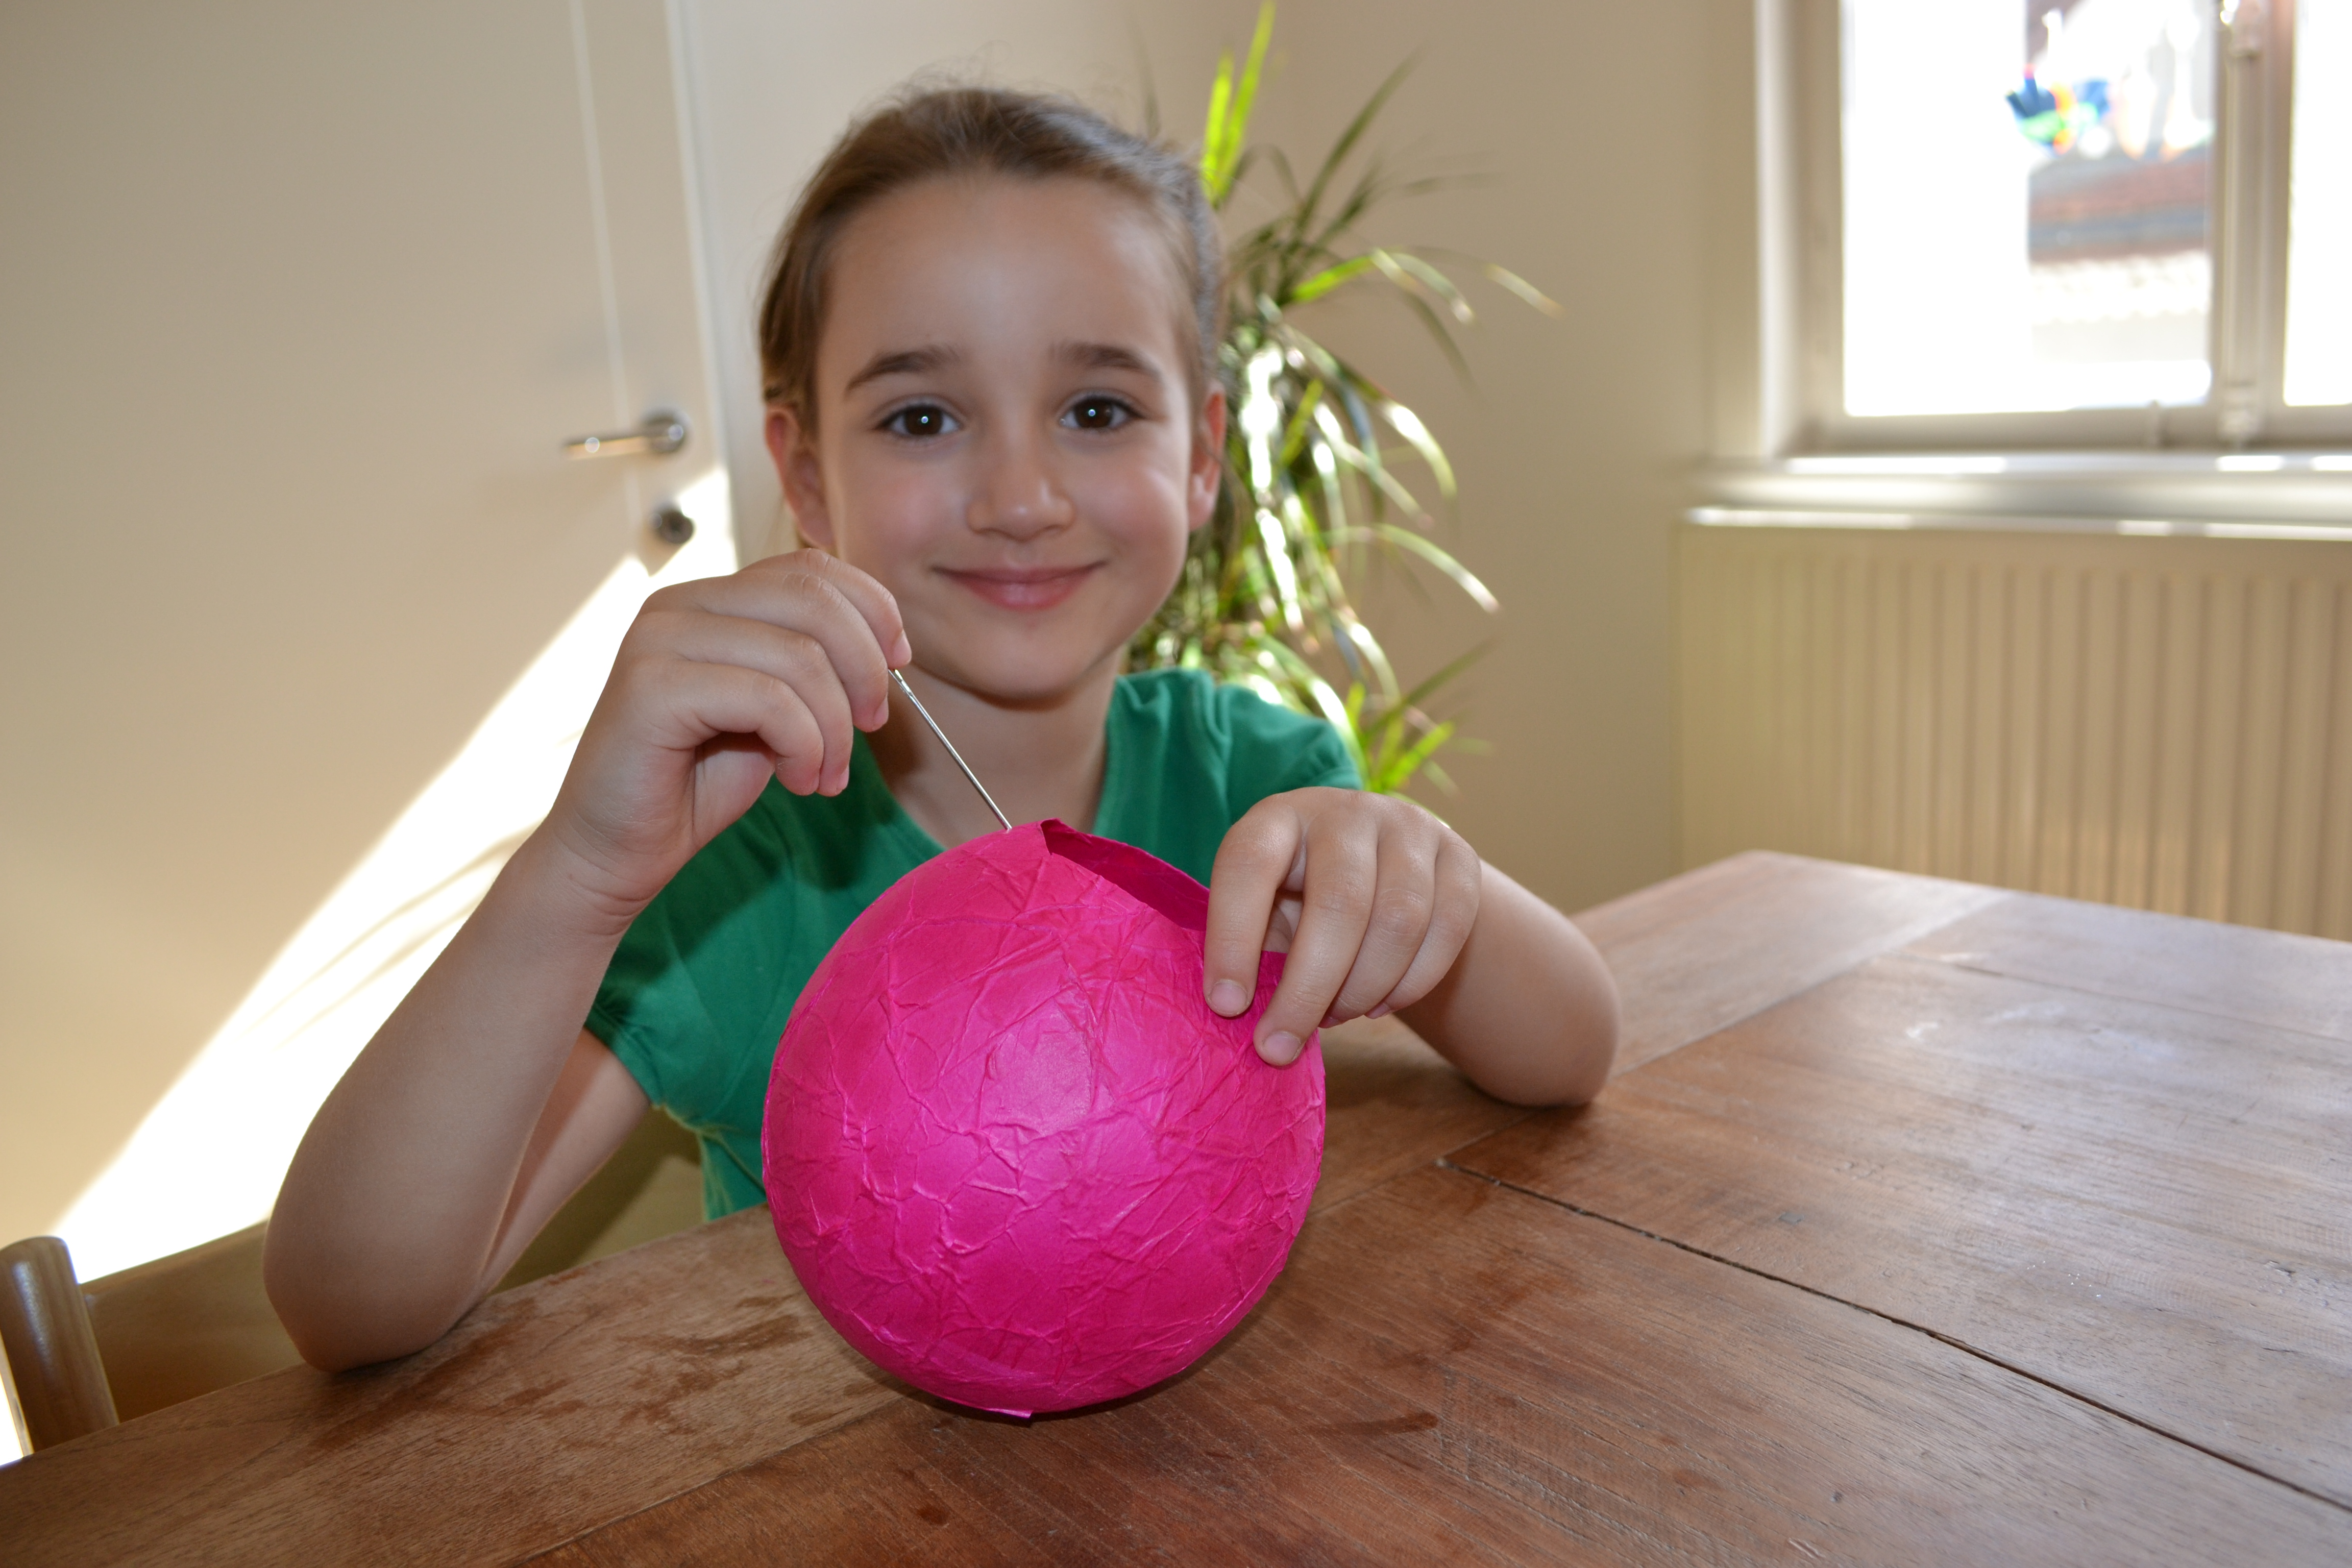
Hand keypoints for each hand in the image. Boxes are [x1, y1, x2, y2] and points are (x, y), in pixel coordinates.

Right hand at [540, 550, 907, 928]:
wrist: (616, 850)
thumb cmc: (696, 784)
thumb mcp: (775, 711)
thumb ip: (812, 664)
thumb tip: (887, 644)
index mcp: (710, 598)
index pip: (810, 568)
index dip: (871, 608)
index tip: (898, 663)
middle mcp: (678, 603)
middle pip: (813, 600)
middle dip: (865, 669)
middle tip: (870, 728)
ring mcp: (658, 638)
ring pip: (799, 656)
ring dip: (835, 727)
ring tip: (826, 774)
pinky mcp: (650, 686)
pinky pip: (767, 699)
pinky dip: (805, 746)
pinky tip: (799, 780)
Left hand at [1202, 788, 1482, 1064]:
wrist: (1381, 864)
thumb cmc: (1301, 898)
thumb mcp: (1264, 909)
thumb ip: (1250, 950)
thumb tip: (1237, 1014)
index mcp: (1279, 817)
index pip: (1249, 865)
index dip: (1233, 938)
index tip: (1225, 1006)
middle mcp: (1346, 812)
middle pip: (1339, 903)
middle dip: (1307, 990)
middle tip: (1280, 1048)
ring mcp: (1410, 828)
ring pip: (1400, 922)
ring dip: (1362, 990)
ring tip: (1333, 1018)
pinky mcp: (1459, 856)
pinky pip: (1447, 932)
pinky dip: (1411, 986)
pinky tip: (1376, 1005)